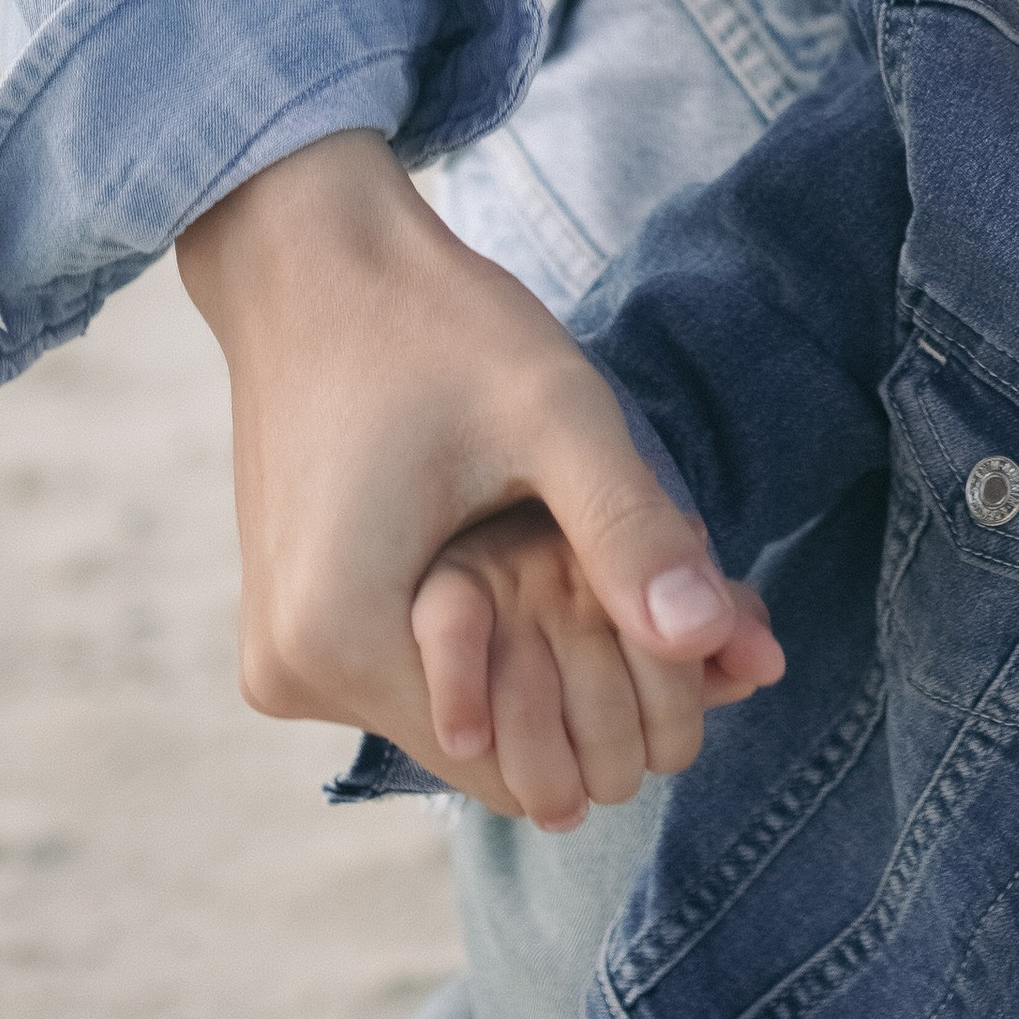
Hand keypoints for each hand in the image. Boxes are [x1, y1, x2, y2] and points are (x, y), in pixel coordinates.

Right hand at [177, 129, 779, 813]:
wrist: (310, 257)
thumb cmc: (433, 322)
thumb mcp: (555, 414)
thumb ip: (633, 533)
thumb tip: (735, 649)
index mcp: (340, 641)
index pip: (519, 761)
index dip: (624, 701)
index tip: (685, 618)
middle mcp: (292, 676)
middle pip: (489, 741)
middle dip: (587, 678)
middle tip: (666, 578)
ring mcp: (283, 656)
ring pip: (460, 705)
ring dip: (540, 653)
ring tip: (599, 549)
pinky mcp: (294, 625)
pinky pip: (419, 669)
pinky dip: (492, 634)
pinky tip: (534, 551)